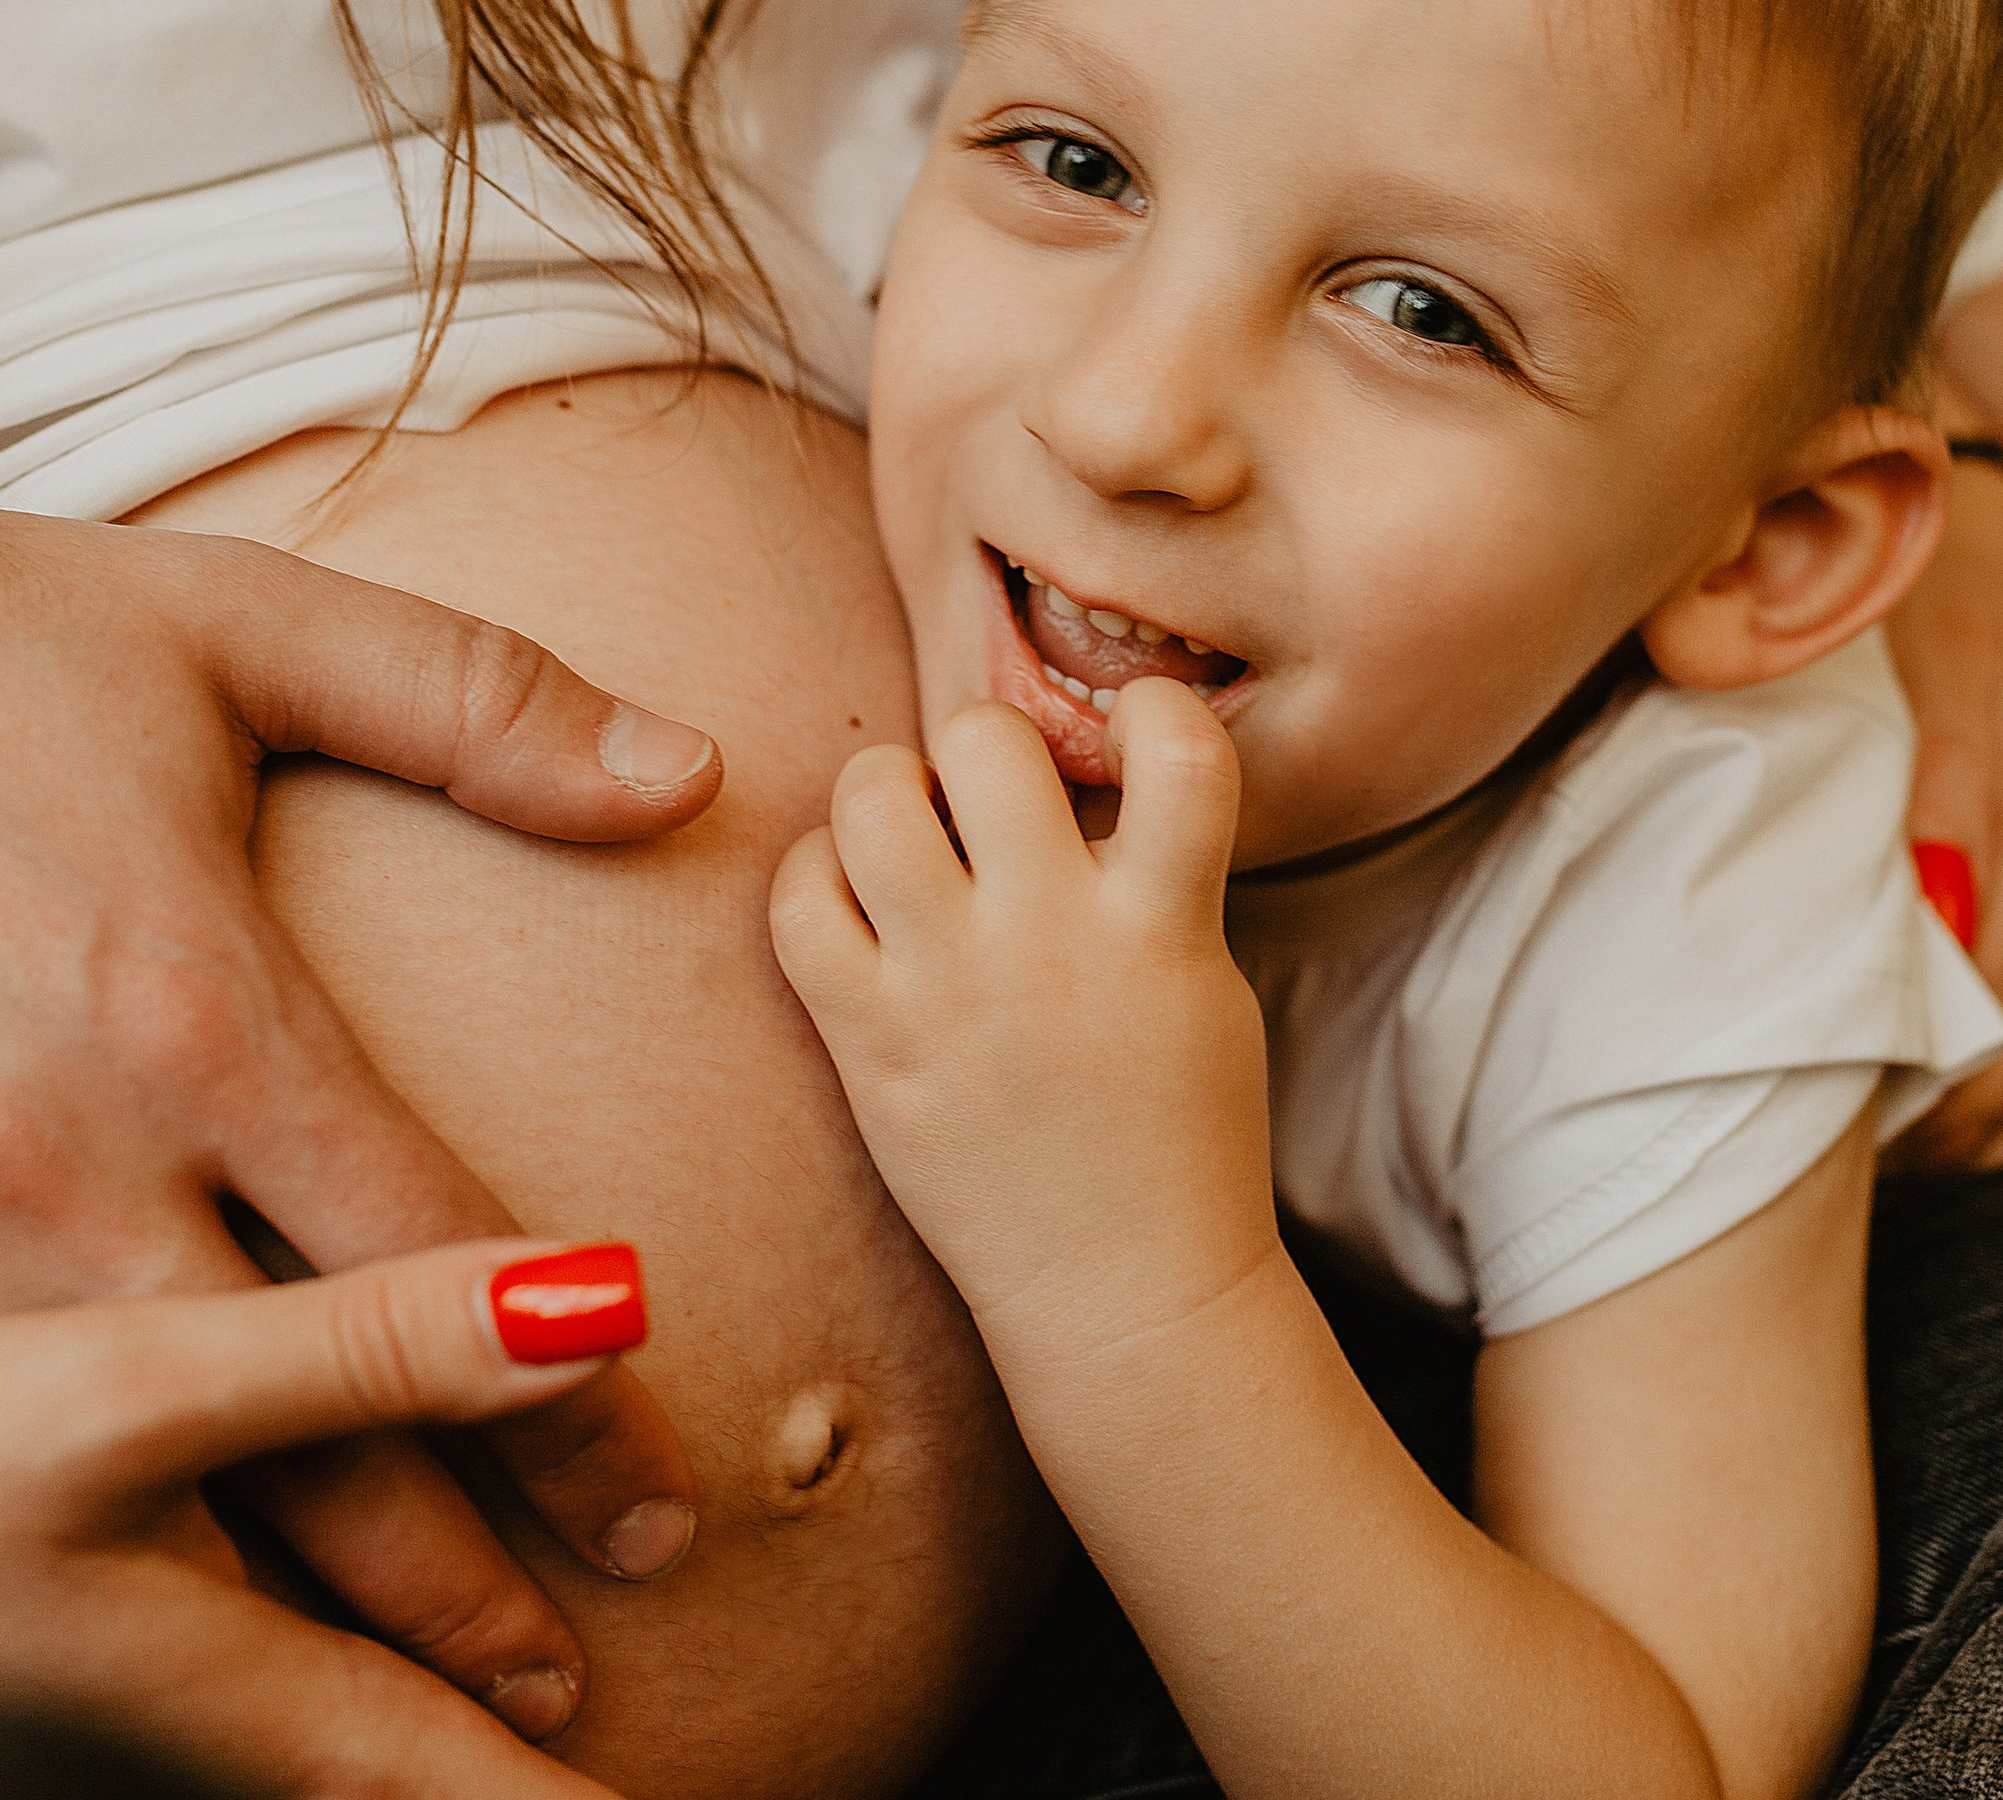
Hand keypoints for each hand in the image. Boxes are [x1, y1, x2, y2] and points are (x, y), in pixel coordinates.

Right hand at [0, 357, 710, 1719]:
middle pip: (299, 1431)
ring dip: (285, 1610)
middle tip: (575, 1676)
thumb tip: (691, 775)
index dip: (566, 1400)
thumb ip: (485, 706)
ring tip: (414, 1708)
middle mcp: (53, 1151)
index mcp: (191, 1004)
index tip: (655, 1499)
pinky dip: (64, 1555)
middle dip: (455, 1578)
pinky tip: (155, 1611)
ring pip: (127, 1492)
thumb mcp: (250, 630)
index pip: (434, 1262)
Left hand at [770, 680, 1272, 1357]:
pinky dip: (815, 876)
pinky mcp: (871, 1046)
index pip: (1181, 748)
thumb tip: (1074, 761)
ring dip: (889, 792)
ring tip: (914, 837)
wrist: (1127, 1292)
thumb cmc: (1179, 1127)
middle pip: (986, 739)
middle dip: (984, 746)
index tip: (1134, 739)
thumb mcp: (1205, 976)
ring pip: (870, 799)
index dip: (1155, 709)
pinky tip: (855, 902)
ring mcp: (950, 993)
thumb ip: (1152, 866)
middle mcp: (1053, 944)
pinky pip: (796, 905)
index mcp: (1165, 924)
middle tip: (990, 802)